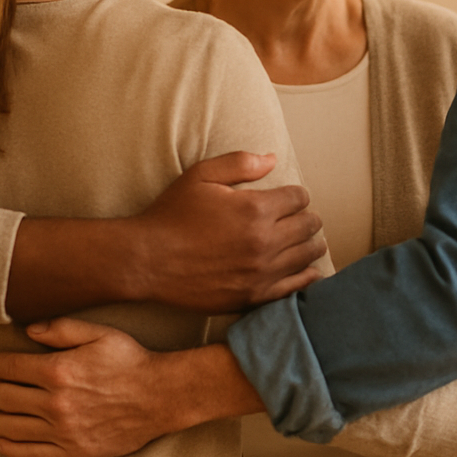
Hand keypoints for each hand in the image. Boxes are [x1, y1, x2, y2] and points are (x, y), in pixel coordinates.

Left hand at [0, 318, 184, 456]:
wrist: (161, 397)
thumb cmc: (131, 361)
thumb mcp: (98, 333)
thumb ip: (61, 329)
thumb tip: (27, 331)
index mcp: (59, 370)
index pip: (11, 368)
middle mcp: (56, 403)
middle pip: (5, 398)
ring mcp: (63, 431)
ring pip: (12, 427)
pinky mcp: (73, 451)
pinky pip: (33, 454)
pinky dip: (11, 449)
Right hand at [130, 151, 325, 311]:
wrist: (146, 260)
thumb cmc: (171, 215)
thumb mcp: (200, 176)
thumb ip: (239, 163)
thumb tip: (272, 159)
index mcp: (255, 209)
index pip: (299, 198)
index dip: (296, 195)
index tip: (290, 199)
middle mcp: (264, 242)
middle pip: (309, 226)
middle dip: (308, 219)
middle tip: (302, 219)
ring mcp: (261, 273)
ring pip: (308, 256)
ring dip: (310, 245)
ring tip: (307, 242)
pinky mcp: (253, 297)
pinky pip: (296, 288)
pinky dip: (306, 277)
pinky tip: (306, 271)